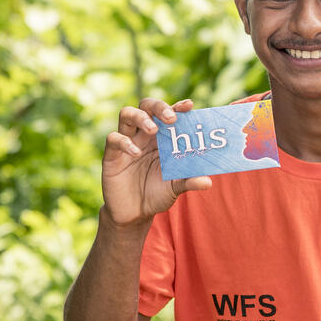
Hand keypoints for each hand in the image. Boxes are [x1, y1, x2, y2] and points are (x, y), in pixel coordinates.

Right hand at [102, 98, 211, 225]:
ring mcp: (127, 142)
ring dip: (140, 117)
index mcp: (162, 138)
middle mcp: (144, 135)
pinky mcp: (112, 155)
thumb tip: (208, 182)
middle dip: (158, 106)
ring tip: (153, 129)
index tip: (189, 106)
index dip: (178, 107)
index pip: (168, 114)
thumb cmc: (157, 194)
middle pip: (146, 106)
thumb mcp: (176, 188)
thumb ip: (189, 181)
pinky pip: (113, 139)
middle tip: (171, 118)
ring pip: (126, 114)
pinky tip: (136, 153)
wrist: (135, 214)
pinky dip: (124, 142)